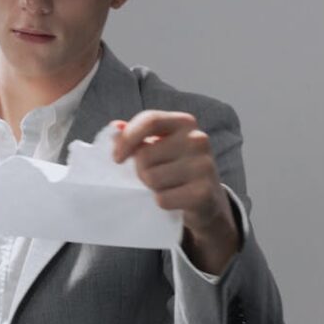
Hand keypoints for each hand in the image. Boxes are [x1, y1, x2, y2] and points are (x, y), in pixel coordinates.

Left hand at [112, 110, 238, 273]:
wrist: (207, 199)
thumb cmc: (176, 168)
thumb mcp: (158, 147)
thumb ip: (136, 136)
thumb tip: (115, 128)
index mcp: (184, 123)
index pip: (150, 120)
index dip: (127, 138)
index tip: (117, 158)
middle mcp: (198, 139)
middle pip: (145, 156)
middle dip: (141, 170)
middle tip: (155, 176)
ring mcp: (204, 166)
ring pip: (152, 179)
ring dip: (152, 188)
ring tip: (167, 187)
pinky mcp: (205, 192)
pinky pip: (163, 199)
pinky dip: (162, 203)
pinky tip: (176, 200)